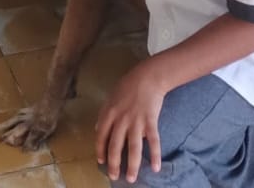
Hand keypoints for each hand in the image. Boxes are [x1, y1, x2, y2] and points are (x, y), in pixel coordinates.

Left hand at [95, 60, 167, 183]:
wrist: (148, 76)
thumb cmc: (128, 86)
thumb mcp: (111, 97)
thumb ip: (104, 114)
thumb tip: (97, 129)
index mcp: (109, 112)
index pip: (101, 136)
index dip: (100, 150)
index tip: (101, 162)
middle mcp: (121, 119)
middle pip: (115, 145)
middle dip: (113, 163)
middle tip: (114, 177)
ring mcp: (136, 120)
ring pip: (133, 147)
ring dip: (132, 165)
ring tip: (131, 178)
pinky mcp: (150, 121)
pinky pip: (154, 141)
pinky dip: (155, 155)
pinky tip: (156, 167)